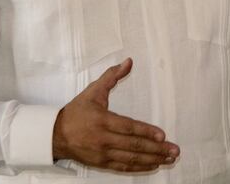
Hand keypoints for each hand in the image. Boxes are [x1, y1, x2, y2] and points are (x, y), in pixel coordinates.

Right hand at [53, 58, 178, 171]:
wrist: (54, 135)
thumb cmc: (76, 111)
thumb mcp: (93, 91)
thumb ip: (112, 76)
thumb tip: (128, 62)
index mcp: (102, 120)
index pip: (128, 127)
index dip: (146, 132)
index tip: (162, 135)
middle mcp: (103, 139)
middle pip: (133, 146)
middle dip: (156, 149)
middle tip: (174, 151)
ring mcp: (102, 154)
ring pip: (131, 159)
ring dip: (152, 160)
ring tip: (169, 159)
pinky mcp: (101, 163)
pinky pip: (123, 167)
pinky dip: (139, 168)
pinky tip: (153, 165)